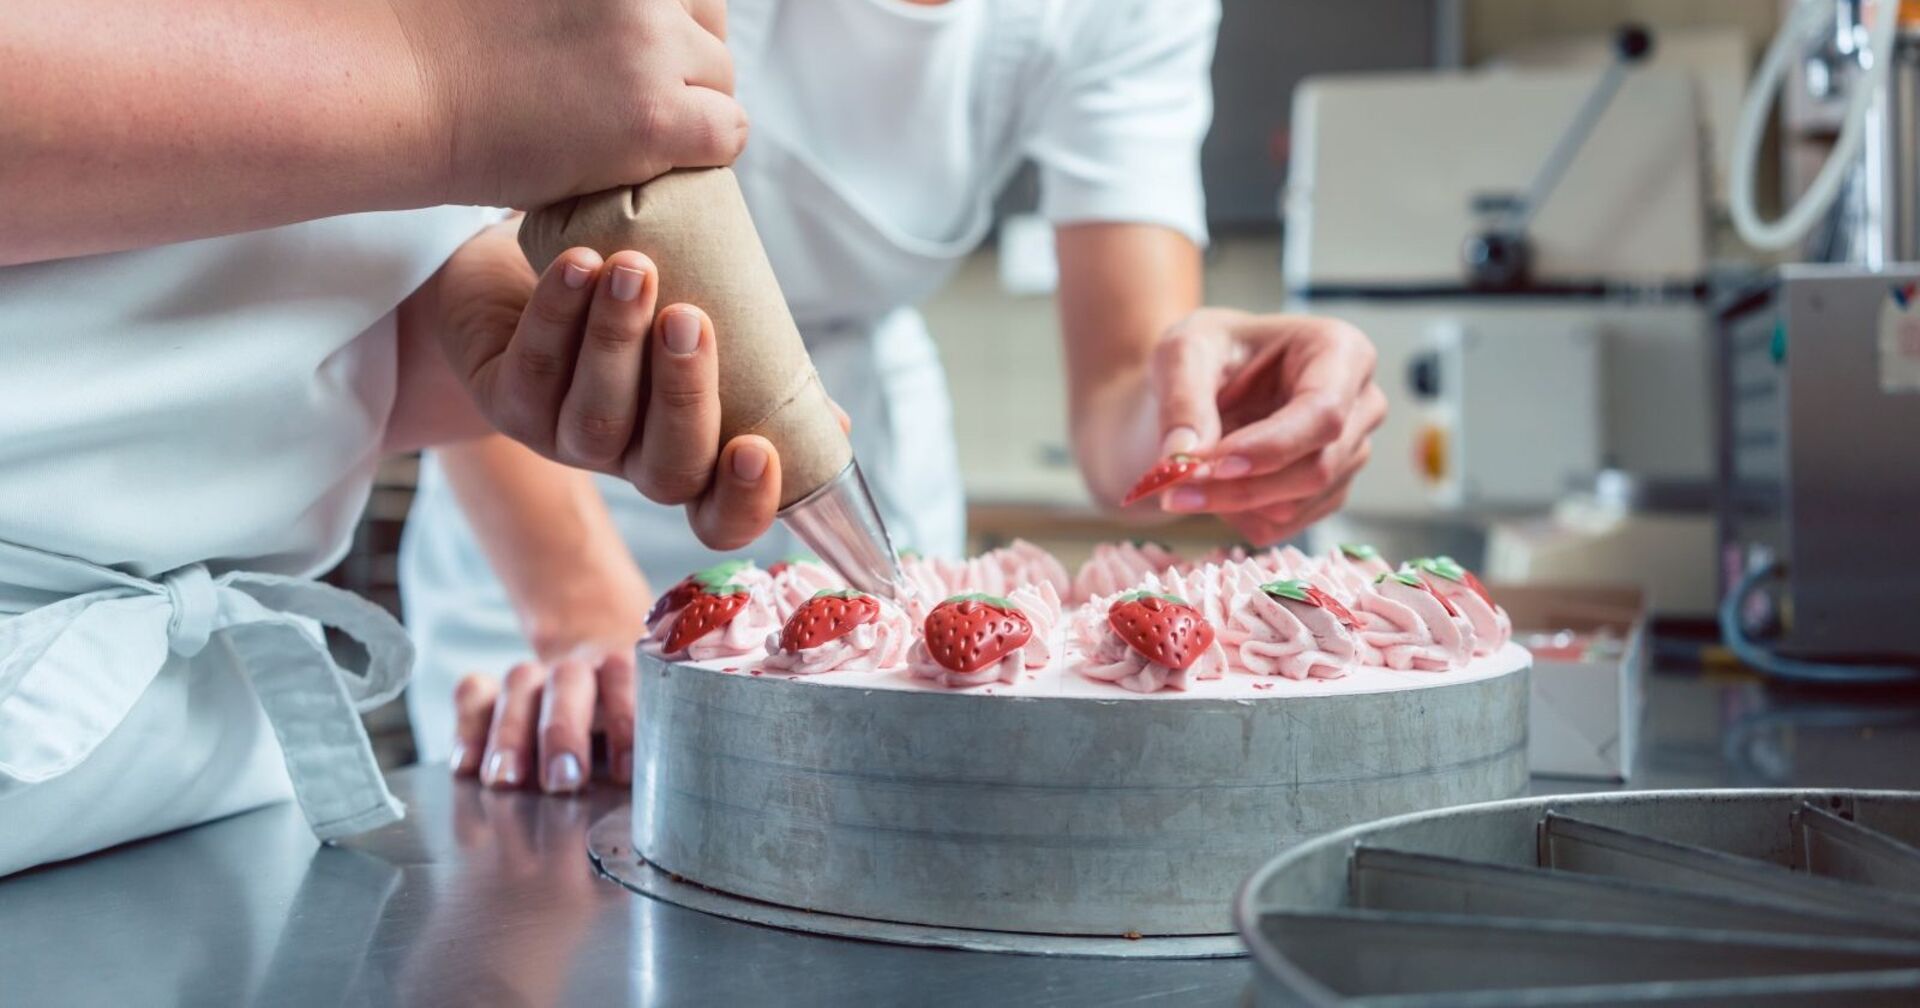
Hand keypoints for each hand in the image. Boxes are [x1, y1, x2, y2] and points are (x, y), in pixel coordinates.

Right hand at [392, 0, 744, 206]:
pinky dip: (705, 150)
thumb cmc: (442, 35)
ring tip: (635, 134)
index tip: (641, 53)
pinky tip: (659, 160)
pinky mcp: (655, 115)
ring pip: (720, 81)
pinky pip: (728, 131)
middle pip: (709, 25)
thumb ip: (586, 4)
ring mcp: (651, 45)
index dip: (671, 21)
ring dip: (692, 108)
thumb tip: (606, 34)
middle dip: (685, 61)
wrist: (404, 84)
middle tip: (636, 99)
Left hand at [436, 222, 782, 549]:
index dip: (743, 502)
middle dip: (683, 397)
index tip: (757, 447)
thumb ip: (767, 375)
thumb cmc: (638, 307)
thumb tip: (835, 426)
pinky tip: (580, 264)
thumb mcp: (711, 339)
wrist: (524, 270)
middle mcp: (627, 462)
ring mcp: (562, 440)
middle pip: (664, 470)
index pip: (720, 521)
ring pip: (595, 419)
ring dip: (617, 343)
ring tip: (635, 268)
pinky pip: (534, 370)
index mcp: (687, 457)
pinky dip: (557, 313)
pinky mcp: (504, 403)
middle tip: (690, 320)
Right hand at [449, 644, 636, 794]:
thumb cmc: (627, 721)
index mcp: (623, 671)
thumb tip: (658, 809)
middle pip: (567, 681)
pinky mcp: (494, 689)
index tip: (624, 772)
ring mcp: (533, 676)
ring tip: (506, 781)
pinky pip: (473, 693)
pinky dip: (468, 727)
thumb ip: (646, 757)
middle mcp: (577, 669)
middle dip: (563, 732)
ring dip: (511, 734)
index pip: (624, 678)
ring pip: (518, 684)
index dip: (625, 719)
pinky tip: (466, 768)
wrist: (596, 675)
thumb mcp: (645, 732)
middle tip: (563, 782)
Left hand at [1146, 308, 1385, 544]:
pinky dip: (1237, 515)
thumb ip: (1183, 400)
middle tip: (1172, 487)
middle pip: (1315, 468)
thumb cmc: (1206, 352)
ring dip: (1230, 503)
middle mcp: (1360, 405)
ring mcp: (1350, 453)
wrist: (1206, 381)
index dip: (1270, 448)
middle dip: (1240, 486)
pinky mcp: (1328, 492)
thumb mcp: (1181, 353)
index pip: (1324, 412)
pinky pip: (1283, 525)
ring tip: (1183, 480)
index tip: (1209, 465)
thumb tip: (1184, 457)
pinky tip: (1213, 485)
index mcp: (1341, 350)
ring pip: (1297, 504)